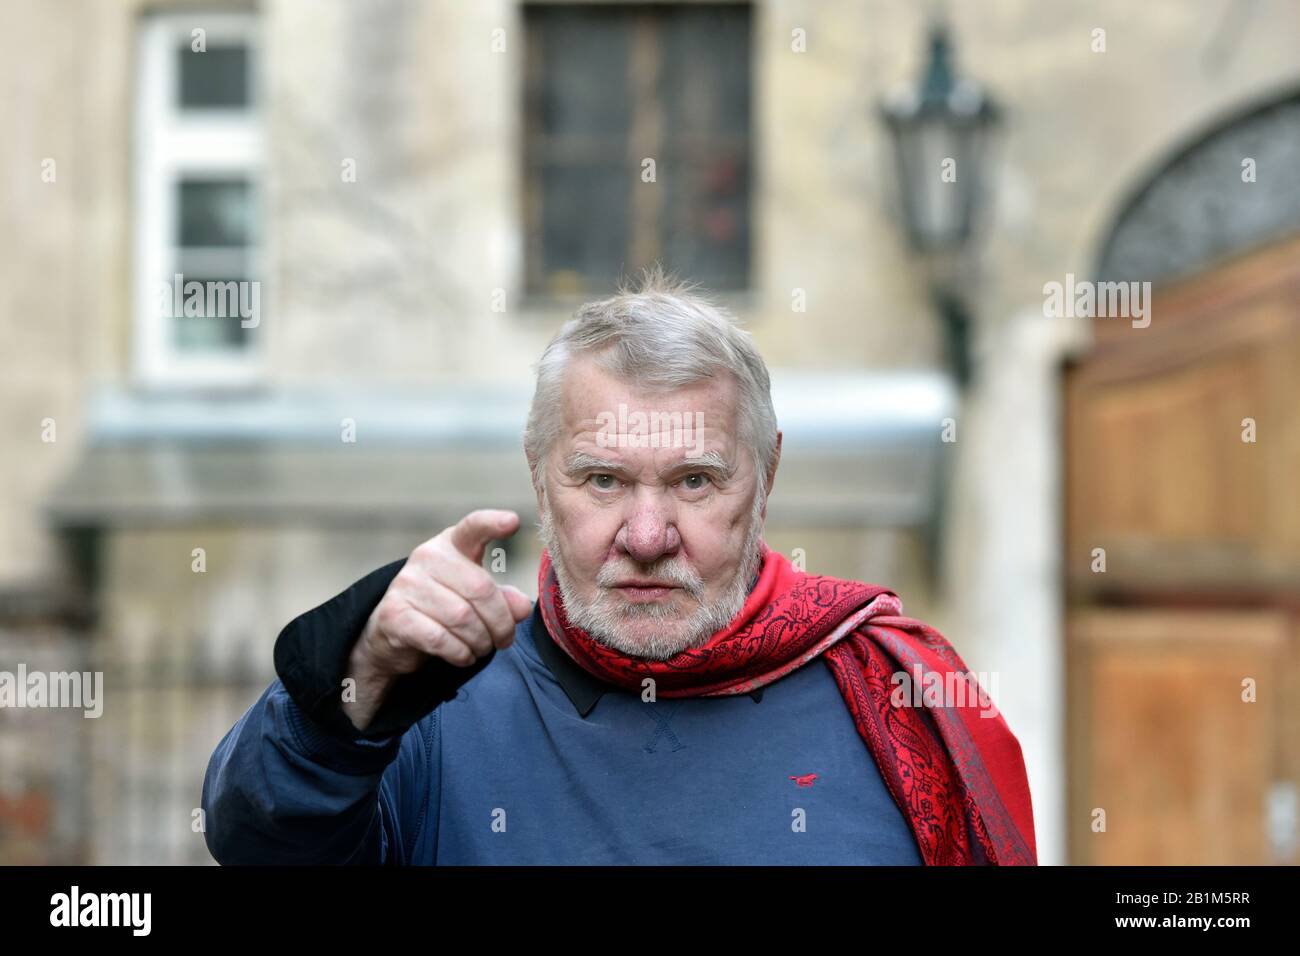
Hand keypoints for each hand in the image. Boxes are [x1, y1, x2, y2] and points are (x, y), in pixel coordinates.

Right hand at [343, 509, 532, 730]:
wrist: (392, 633)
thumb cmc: (442, 607)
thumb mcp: (475, 597)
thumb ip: (502, 599)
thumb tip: (521, 608)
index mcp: (451, 544)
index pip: (472, 527)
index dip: (492, 523)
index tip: (512, 521)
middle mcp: (426, 556)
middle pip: (480, 589)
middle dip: (500, 623)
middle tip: (504, 640)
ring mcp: (407, 584)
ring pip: (462, 618)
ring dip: (480, 642)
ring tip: (482, 648)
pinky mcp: (394, 615)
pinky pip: (440, 638)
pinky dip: (460, 653)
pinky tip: (464, 655)